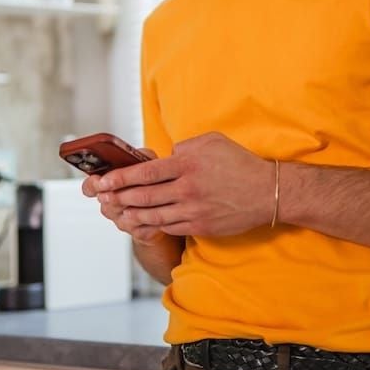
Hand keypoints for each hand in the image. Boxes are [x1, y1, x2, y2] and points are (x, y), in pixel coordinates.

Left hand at [85, 132, 273, 237]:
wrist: (267, 192)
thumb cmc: (239, 163)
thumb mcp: (212, 141)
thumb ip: (184, 146)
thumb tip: (166, 155)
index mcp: (188, 163)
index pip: (145, 172)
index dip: (120, 177)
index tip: (104, 180)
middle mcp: (187, 188)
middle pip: (143, 196)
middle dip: (118, 197)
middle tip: (102, 198)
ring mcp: (193, 210)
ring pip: (153, 215)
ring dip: (131, 214)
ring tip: (117, 212)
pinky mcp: (200, 226)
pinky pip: (169, 228)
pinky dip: (151, 226)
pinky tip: (141, 223)